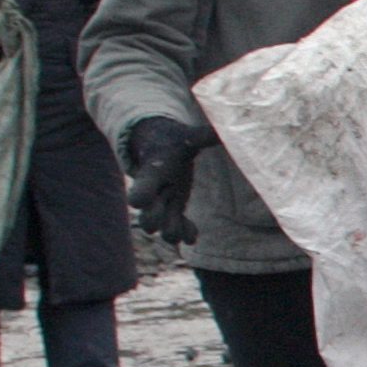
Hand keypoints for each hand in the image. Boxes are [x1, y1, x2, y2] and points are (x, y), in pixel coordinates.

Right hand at [123, 115, 210, 244]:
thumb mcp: (188, 137)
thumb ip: (205, 136)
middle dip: (156, 220)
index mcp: (153, 172)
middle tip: (170, 210)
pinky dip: (183, 235)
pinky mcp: (173, 209)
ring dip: (171, 232)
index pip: (141, 187)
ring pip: (159, 229)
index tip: (145, 198)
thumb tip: (226, 130)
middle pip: (146, 217)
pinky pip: (175, 229)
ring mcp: (162, 203)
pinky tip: (192, 234)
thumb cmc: (174, 140)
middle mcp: (154, 192)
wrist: (161, 145)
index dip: (141, 195)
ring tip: (186, 228)